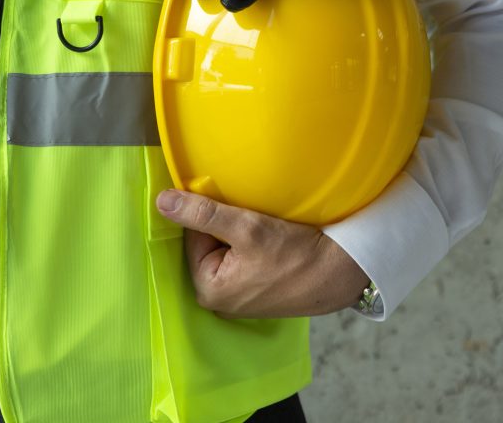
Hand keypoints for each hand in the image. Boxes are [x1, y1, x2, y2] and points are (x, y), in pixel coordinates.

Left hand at [155, 189, 369, 317]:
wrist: (341, 273)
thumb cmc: (294, 254)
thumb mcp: (246, 228)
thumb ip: (203, 214)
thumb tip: (162, 201)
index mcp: (207, 290)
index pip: (194, 236)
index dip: (213, 214)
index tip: (237, 206)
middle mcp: (219, 301)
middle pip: (210, 246)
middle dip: (227, 227)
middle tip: (253, 216)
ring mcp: (240, 300)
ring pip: (229, 252)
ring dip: (242, 236)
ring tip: (265, 227)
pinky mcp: (260, 294)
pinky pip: (246, 263)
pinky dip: (255, 248)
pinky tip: (273, 241)